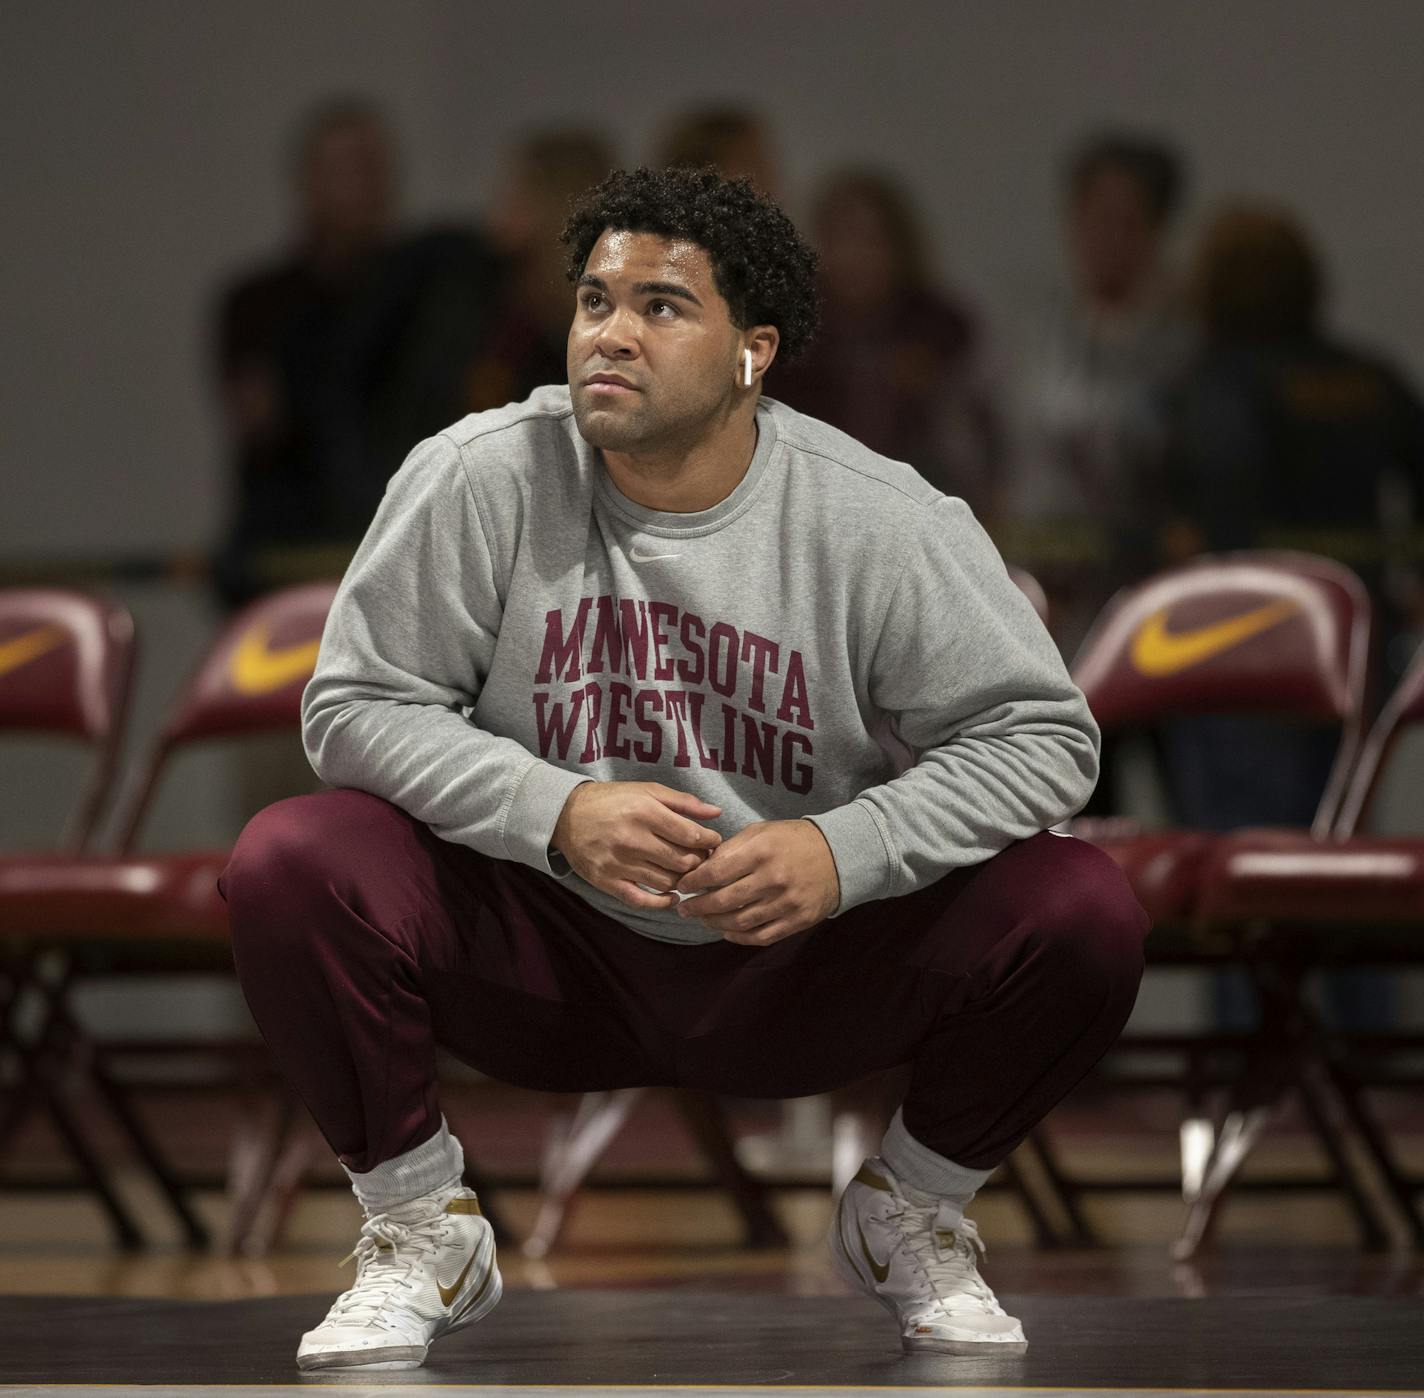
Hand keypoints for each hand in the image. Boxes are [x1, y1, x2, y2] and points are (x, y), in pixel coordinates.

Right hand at [551, 781, 721, 910]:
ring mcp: (618, 863)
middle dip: (699, 861)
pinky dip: (661, 902)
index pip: (690, 835)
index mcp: (644, 812)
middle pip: (682, 861)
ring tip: (685, 871)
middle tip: (702, 858)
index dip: (709, 841)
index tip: (713, 842)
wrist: (566, 815)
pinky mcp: (607, 881)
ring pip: (666, 881)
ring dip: (682, 879)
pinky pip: (641, 900)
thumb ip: (683, 802)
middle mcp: (632, 839)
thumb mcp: (647, 791)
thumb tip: (716, 813)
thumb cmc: (612, 800)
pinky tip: (672, 896)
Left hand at [673, 819, 839, 945]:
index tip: (682, 885)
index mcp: (762, 852)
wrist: (839, 856)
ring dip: (715, 923)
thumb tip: (702, 867)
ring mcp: (786, 903)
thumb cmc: (793, 840)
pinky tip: (727, 931)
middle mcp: (773, 879)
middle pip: (724, 901)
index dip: (694, 881)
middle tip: (685, 908)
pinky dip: (739, 937)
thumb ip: (732, 847)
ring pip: (739, 922)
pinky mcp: (797, 921)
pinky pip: (761, 936)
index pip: (716, 872)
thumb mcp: (762, 831)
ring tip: (703, 919)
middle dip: (698, 907)